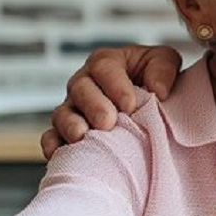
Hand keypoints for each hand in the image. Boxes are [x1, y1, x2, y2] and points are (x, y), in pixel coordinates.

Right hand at [41, 45, 182, 159]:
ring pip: (62, 113)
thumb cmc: (154, 78)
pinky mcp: (66, 131)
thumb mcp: (164, 61)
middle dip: (93, 106)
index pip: (105, 68)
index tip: (130, 105)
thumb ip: (163, 68)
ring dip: (70, 125)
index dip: (115, 86)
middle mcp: (84, 83)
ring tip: (82, 137)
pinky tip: (58, 154)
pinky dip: (52, 145)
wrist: (150, 103)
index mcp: (107, 63)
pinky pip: (52, 137)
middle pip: (80, 89)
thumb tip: (158, 90)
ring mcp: (73, 108)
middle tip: (107, 122)